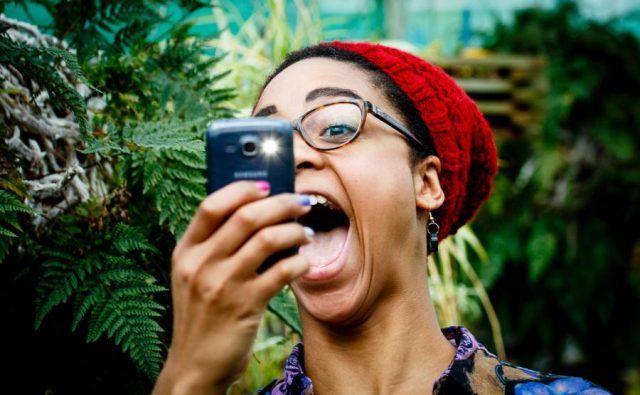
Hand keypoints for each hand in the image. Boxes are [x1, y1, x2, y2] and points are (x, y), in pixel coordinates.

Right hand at [153, 181, 311, 394]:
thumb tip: (260, 211)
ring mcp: (222, 285)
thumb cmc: (202, 314)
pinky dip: (299, 261)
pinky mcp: (245, 306)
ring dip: (295, 230)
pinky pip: (281, 271)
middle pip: (245, 216)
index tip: (266, 184)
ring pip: (267, 239)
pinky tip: (304, 262)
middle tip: (300, 203)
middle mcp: (200, 264)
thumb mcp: (194, 277)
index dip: (241, 188)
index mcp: (185, 252)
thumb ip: (215, 246)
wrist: (194, 365)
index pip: (210, 206)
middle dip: (281, 203)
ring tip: (306, 232)